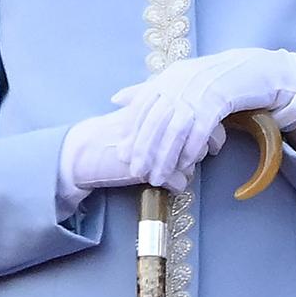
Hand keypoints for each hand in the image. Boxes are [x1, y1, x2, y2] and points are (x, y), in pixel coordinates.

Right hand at [58, 106, 205, 195]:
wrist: (85, 151)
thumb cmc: (115, 133)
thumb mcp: (140, 115)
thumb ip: (163, 110)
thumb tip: (190, 112)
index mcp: (163, 111)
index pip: (200, 117)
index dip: (208, 129)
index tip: (210, 138)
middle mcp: (163, 128)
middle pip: (200, 140)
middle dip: (200, 150)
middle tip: (199, 155)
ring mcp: (156, 150)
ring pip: (191, 162)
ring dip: (188, 168)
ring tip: (179, 169)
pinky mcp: (149, 171)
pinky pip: (178, 182)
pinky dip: (177, 185)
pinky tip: (170, 183)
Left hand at [111, 47, 295, 187]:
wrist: (254, 69)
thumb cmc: (215, 78)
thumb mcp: (180, 79)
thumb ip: (148, 89)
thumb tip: (115, 99)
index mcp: (169, 76)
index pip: (143, 107)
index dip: (133, 132)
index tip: (124, 154)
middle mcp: (181, 82)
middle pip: (156, 121)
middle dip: (145, 149)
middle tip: (138, 172)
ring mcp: (200, 90)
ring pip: (175, 129)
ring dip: (165, 156)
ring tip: (159, 176)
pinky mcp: (220, 99)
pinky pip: (200, 129)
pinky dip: (191, 148)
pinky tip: (186, 164)